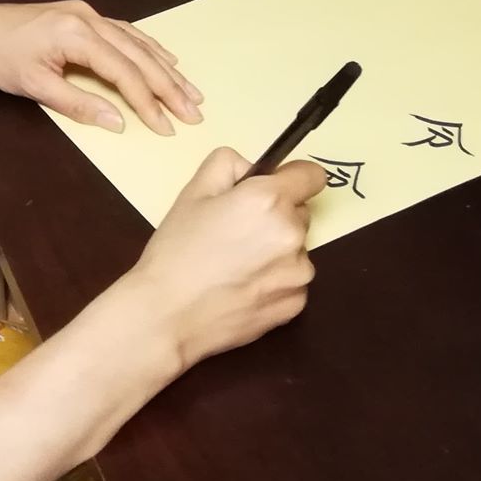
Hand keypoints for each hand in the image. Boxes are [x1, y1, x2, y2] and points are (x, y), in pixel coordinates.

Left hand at [0, 0, 201, 133]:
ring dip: (165, 67)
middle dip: (169, 86)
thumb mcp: (34, 86)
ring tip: (189, 90)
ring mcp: (87, 13)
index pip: (124, 73)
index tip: (167, 125)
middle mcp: (88, 18)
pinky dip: (147, 48)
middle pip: (139, 56)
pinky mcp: (81, 14)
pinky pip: (124, 31)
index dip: (148, 102)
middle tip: (194, 111)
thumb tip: (118, 121)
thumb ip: (79, 104)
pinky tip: (163, 58)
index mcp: (77, 34)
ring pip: (137, 42)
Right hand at [122, 146, 320, 368]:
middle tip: (236, 232)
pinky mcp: (296, 304)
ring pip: (296, 250)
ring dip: (276, 251)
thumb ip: (228, 164)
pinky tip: (241, 287)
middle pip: (300, 213)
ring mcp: (298, 273)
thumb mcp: (192, 192)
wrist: (168, 315)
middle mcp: (292, 234)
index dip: (292, 178)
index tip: (273, 189)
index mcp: (269, 200)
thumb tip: (252, 170)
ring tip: (235, 265)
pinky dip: (274, 281)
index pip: (313, 175)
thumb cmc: (176, 251)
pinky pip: (292, 281)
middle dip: (276, 216)